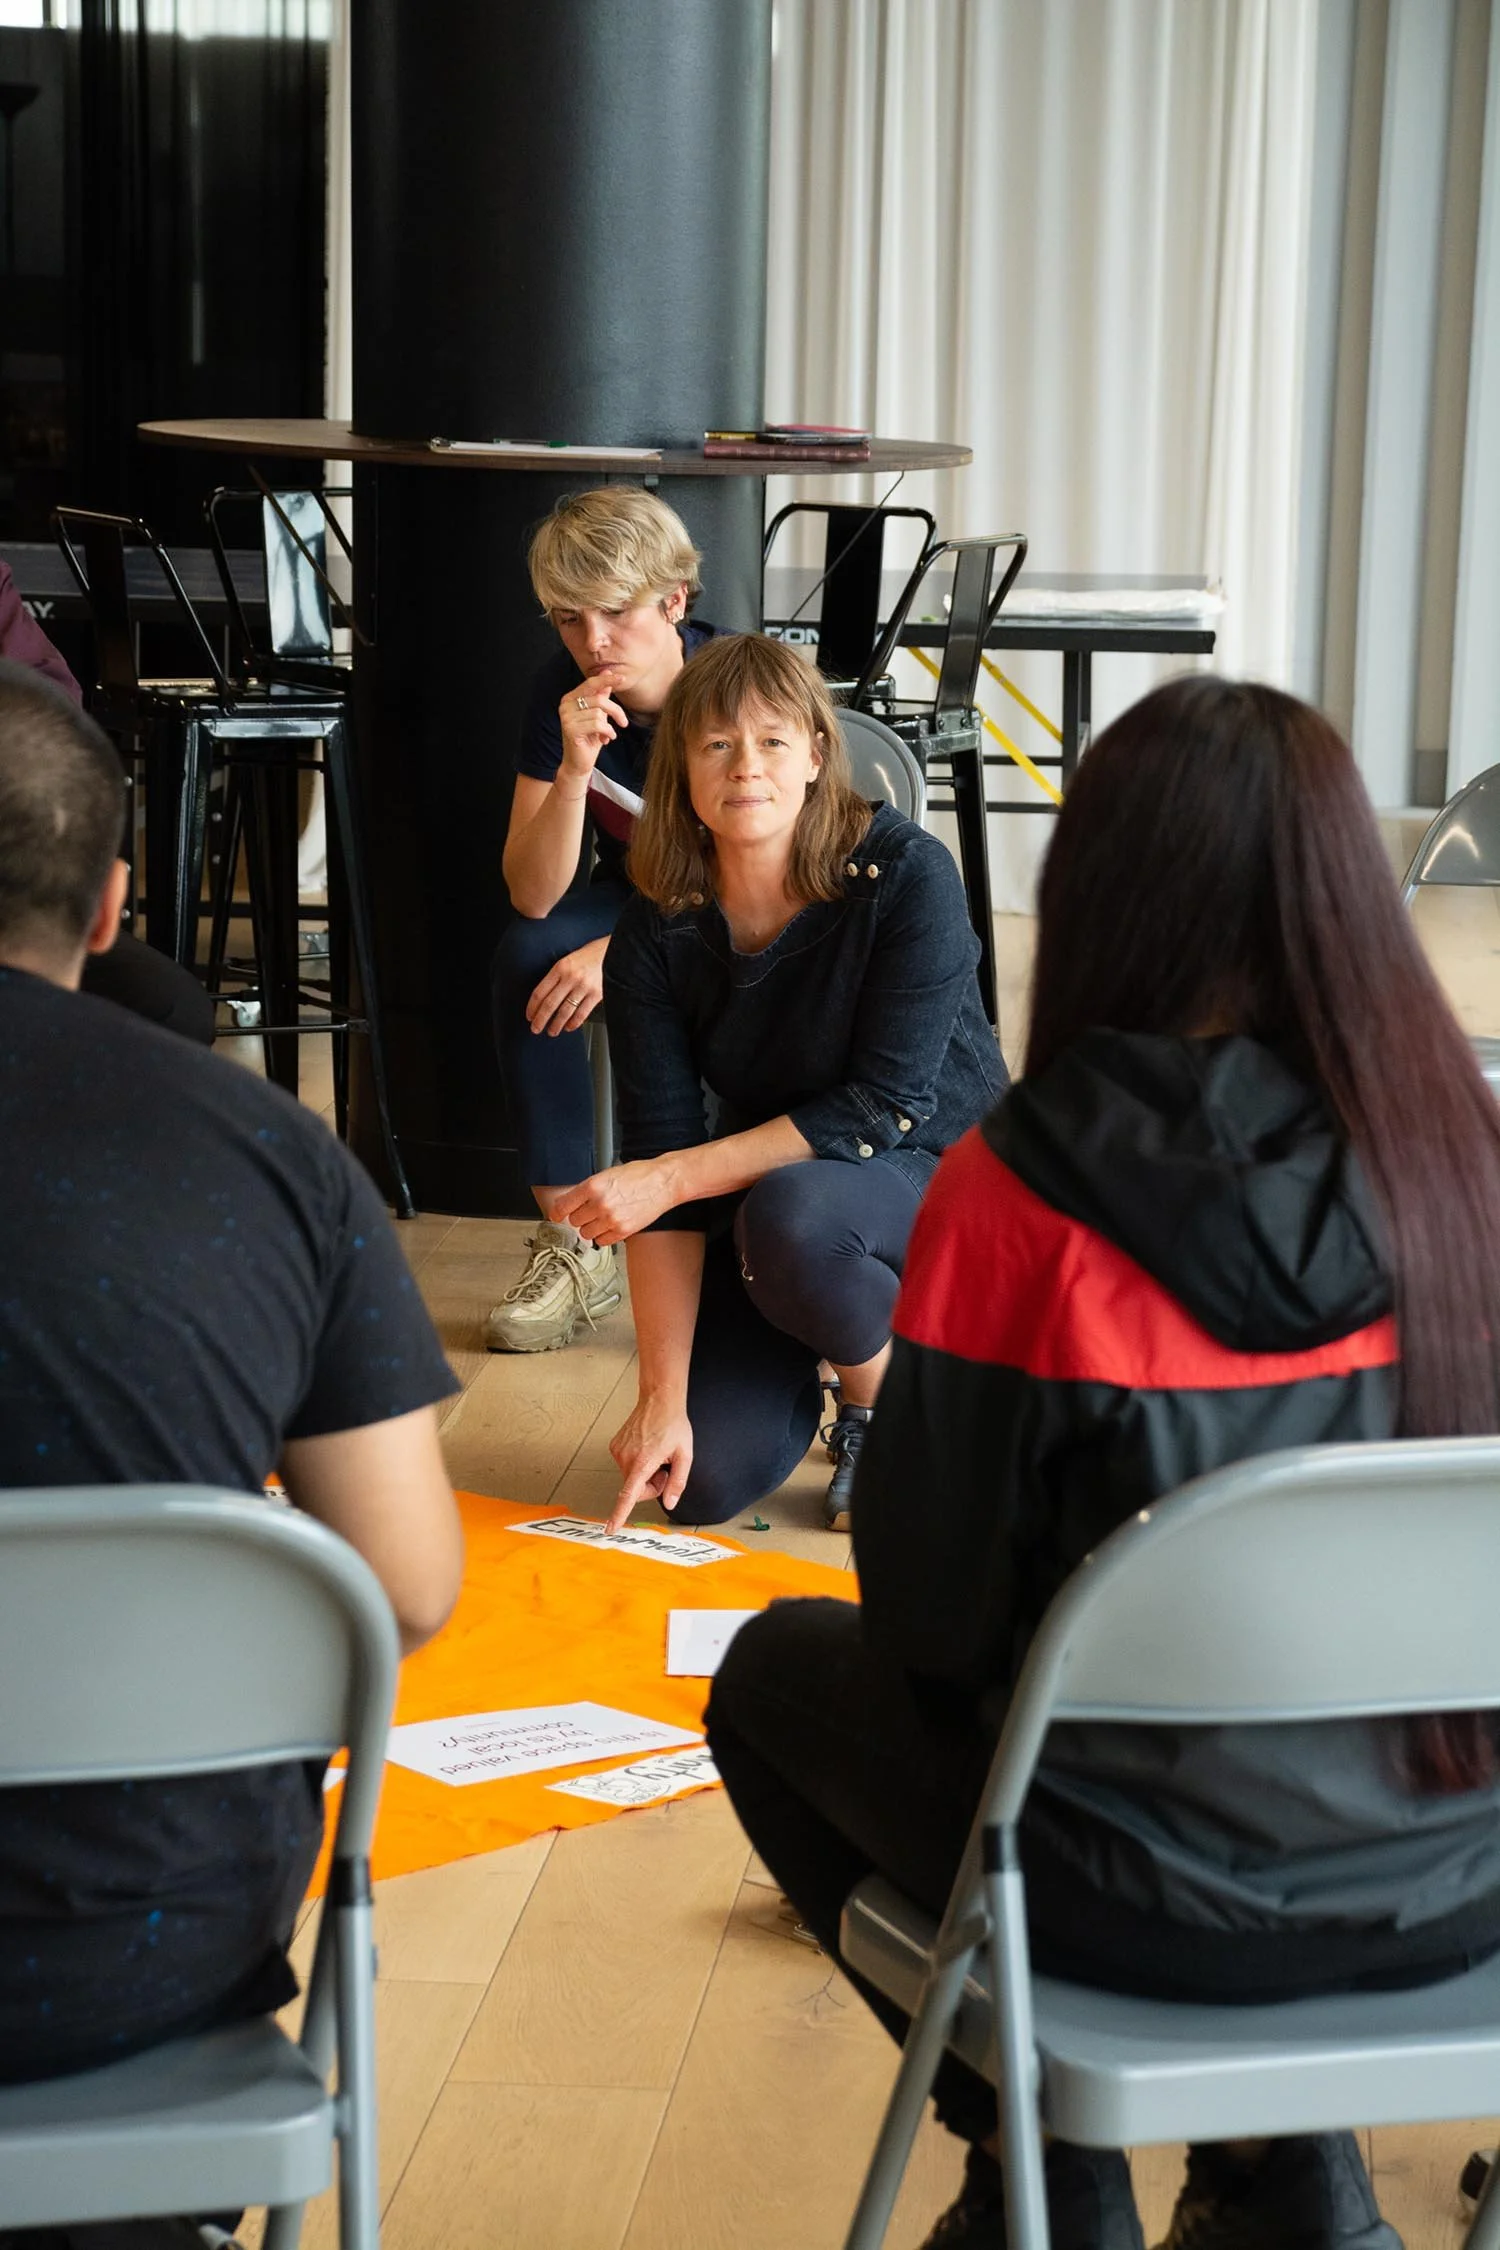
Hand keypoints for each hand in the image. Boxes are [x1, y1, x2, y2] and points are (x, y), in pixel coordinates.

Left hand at [526, 935, 608, 1036]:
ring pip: (565, 1011)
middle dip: (540, 1020)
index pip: (540, 991)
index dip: (532, 1007)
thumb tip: (545, 997)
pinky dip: (573, 1023)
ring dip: (556, 1025)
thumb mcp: (569, 960)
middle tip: (535, 1028)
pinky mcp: (596, 994)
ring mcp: (584, 986)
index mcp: (560, 967)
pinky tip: (568, 1027)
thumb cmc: (592, 954)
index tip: (530, 1015)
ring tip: (552, 1031)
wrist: (615, 951)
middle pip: (550, 1004)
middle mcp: (571, 977)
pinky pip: (581, 1013)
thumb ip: (557, 976)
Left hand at [553, 1157, 677, 1244]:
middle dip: (579, 1217)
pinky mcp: (623, 1231)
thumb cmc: (639, 1175)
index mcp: (593, 1186)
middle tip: (590, 1211)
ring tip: (602, 1218)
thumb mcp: (608, 1174)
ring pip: (585, 1233)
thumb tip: (570, 1202)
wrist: (663, 1182)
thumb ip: (588, 1189)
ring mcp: (611, 1219)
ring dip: (590, 1228)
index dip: (557, 1212)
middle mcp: (600, 1204)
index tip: (556, 1216)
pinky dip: (603, 1236)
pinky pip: (601, 1242)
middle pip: (574, 1221)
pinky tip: (610, 1226)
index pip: (563, 1206)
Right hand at [558, 667, 628, 777]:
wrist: (579, 763)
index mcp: (570, 698)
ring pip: (599, 713)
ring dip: (609, 725)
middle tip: (624, 722)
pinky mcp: (570, 729)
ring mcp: (566, 717)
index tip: (623, 678)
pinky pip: (597, 724)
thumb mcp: (598, 715)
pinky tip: (606, 740)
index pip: (591, 684)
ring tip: (607, 735)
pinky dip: (607, 732)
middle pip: (598, 699)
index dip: (607, 680)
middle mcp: (565, 705)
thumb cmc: (590, 739)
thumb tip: (606, 672)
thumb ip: (601, 695)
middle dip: (615, 711)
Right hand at [608, 1394, 693, 1527]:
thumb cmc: (673, 1424)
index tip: (610, 1528)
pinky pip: (626, 1466)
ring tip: (656, 1453)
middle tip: (664, 1468)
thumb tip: (670, 1503)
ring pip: (631, 1478)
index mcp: (643, 1462)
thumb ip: (677, 1482)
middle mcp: (626, 1458)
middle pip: (635, 1490)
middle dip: (651, 1486)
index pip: (629, 1495)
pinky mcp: (615, 1446)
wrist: (659, 1399)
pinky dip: (637, 1463)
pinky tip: (647, 1447)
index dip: (619, 1514)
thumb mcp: (684, 1455)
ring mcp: (618, 1451)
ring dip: (644, 1473)